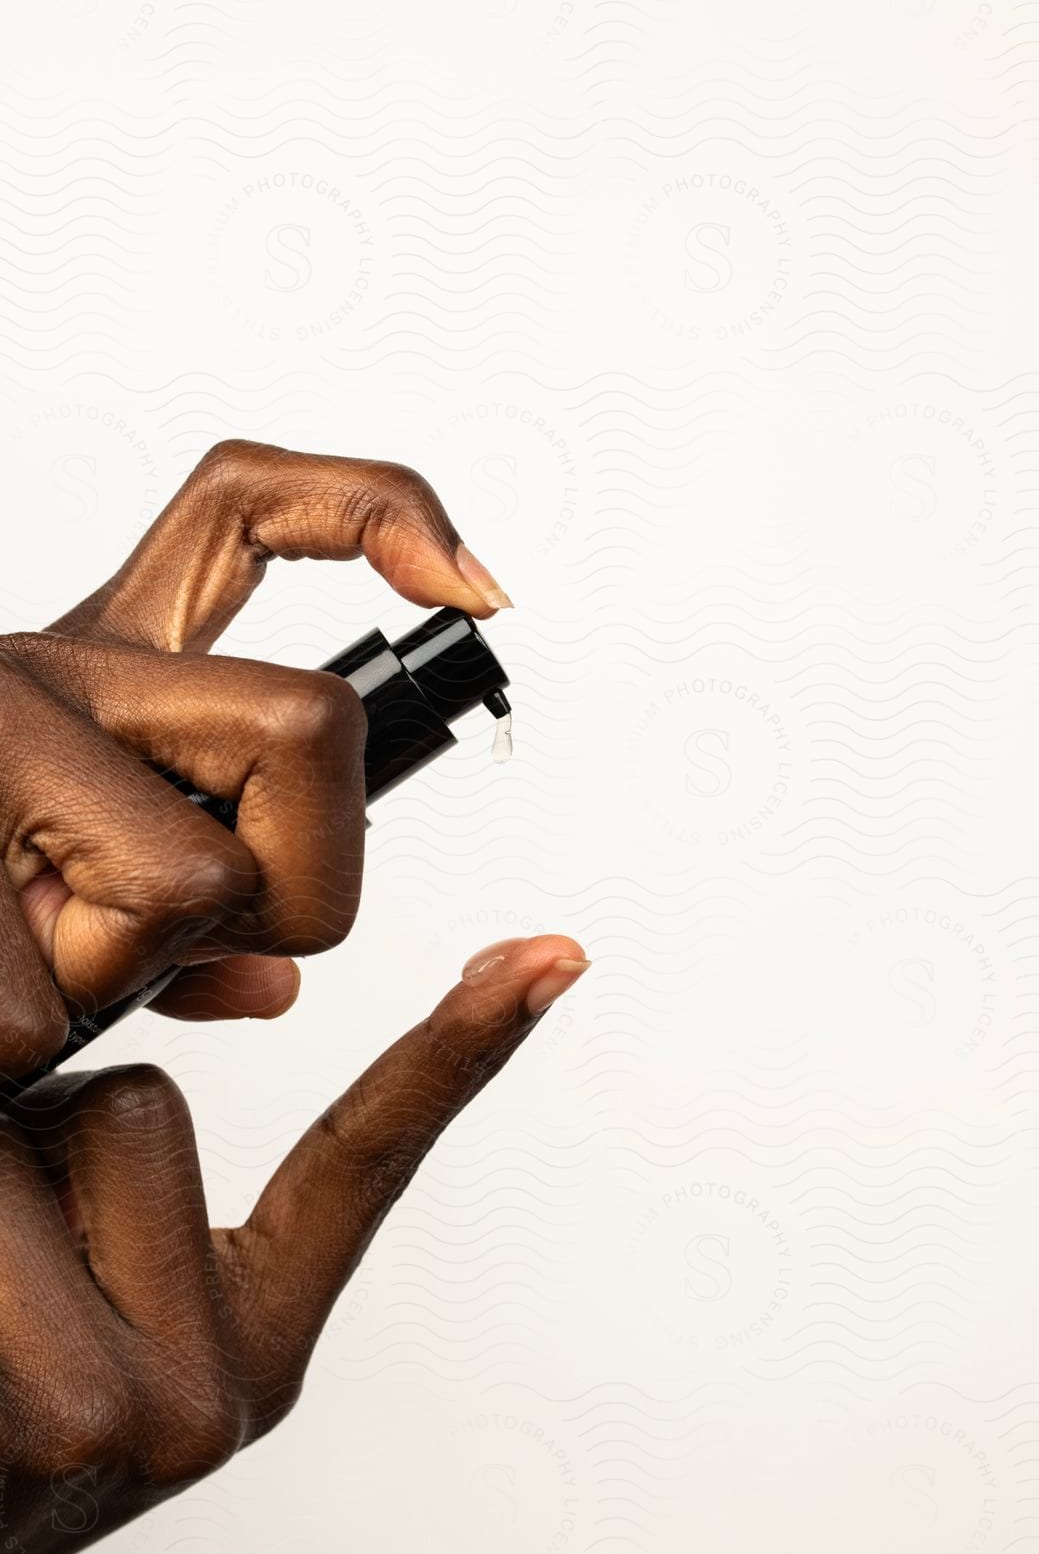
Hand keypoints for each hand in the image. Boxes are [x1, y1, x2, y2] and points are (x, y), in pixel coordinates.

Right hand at [0, 439, 513, 1073]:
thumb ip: (184, 930)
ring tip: (23, 976)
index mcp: (89, 665)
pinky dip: (21, 1042)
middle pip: (312, 727)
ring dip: (135, 977)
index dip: (375, 511)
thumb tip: (271, 986)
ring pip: (202, 882)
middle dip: (297, 880)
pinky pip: (53, 992)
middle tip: (180, 942)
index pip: (244, 513)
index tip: (476, 588)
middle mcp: (38, 664)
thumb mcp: (66, 920)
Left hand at [0, 935, 587, 1553]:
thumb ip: (136, 1158)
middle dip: (38, 1131)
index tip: (550, 960)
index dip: (455, 1052)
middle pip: (133, 1101)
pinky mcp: (52, 1428)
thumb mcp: (81, 1305)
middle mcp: (204, 1398)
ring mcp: (130, 1424)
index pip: (357, 1164)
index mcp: (241, 1354)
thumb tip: (268, 991)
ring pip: (51, 1122)